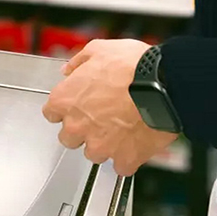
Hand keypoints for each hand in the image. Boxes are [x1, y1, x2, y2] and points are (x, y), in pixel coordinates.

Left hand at [42, 39, 178, 176]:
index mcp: (65, 100)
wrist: (165, 83)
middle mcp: (77, 125)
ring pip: (93, 154)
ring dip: (104, 145)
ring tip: (121, 130)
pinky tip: (135, 145)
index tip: (76, 107)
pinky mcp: (124, 157)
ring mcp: (100, 144)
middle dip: (81, 131)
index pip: (51, 113)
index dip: (65, 109)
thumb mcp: (98, 49)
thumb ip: (78, 62)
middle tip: (100, 119)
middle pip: (68, 138)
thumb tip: (69, 70)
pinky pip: (121, 166)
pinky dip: (127, 158)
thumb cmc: (132, 66)